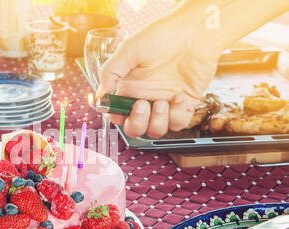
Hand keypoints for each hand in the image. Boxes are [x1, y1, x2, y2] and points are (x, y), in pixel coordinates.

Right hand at [97, 8, 223, 138]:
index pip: (117, 113)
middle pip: (135, 128)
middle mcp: (145, 98)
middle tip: (142, 106)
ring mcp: (164, 103)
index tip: (118, 110)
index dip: (116, 116)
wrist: (194, 32)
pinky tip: (179, 97)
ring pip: (155, 130)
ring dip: (157, 121)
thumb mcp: (129, 50)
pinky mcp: (184, 105)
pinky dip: (177, 116)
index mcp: (129, 88)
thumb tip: (100, 94)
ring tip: (163, 101)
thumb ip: (111, 72)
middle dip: (137, 124)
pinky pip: (178, 124)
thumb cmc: (162, 36)